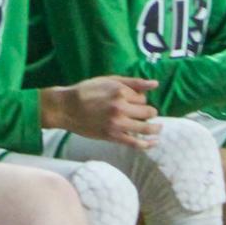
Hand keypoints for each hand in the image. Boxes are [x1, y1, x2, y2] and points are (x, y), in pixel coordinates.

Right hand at [44, 76, 158, 145]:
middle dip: (150, 113)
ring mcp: (117, 123)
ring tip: (158, 129)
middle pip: (147, 112)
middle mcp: (121, 107)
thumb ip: (133, 82)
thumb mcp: (109, 80)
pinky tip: (153, 143)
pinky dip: (147, 144)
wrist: (67, 108)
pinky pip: (135, 143)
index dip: (141, 100)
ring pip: (145, 128)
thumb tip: (155, 84)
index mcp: (120, 91)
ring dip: (155, 129)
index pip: (143, 98)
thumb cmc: (86, 91)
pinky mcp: (112, 137)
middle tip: (149, 114)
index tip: (135, 102)